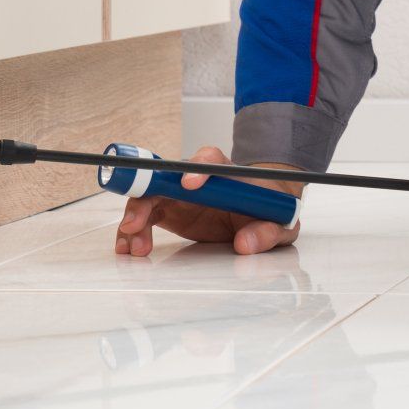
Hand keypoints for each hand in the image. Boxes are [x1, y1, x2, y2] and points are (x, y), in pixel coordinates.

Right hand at [114, 145, 302, 256]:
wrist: (261, 213)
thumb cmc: (270, 210)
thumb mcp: (280, 223)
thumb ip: (268, 231)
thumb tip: (245, 244)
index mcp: (227, 174)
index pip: (210, 160)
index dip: (198, 169)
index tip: (189, 185)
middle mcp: (197, 178)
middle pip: (164, 177)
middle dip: (147, 197)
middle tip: (136, 223)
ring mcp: (179, 194)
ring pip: (148, 197)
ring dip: (134, 219)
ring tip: (134, 247)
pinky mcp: (169, 210)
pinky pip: (144, 216)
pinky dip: (132, 231)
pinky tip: (128, 248)